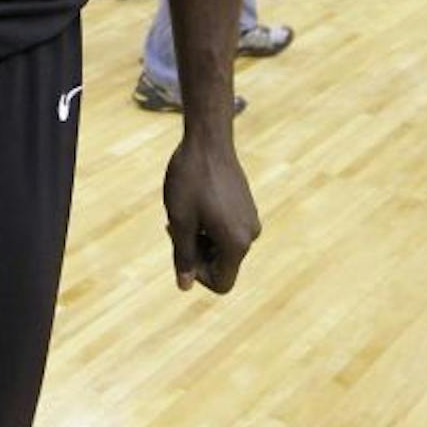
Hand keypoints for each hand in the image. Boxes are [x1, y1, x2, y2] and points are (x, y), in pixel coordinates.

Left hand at [162, 136, 259, 293]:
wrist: (207, 140)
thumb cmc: (190, 180)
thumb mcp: (180, 222)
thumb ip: (184, 257)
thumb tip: (185, 286)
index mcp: (237, 243)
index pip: (222, 283)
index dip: (198, 276)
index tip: (181, 251)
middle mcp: (250, 235)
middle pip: (222, 265)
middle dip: (197, 253)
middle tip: (175, 228)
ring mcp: (251, 219)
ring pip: (222, 246)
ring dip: (201, 238)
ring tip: (184, 212)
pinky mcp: (247, 206)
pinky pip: (228, 230)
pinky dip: (209, 225)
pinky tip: (195, 202)